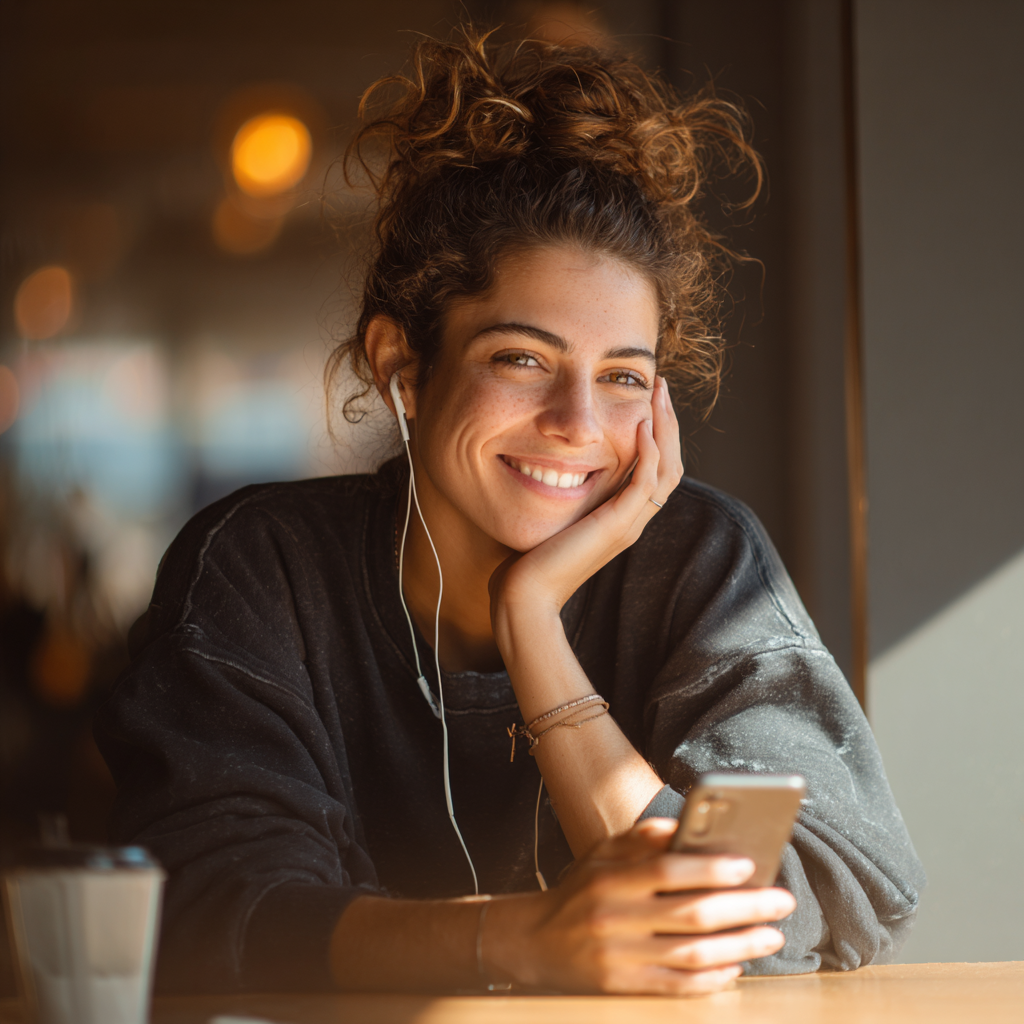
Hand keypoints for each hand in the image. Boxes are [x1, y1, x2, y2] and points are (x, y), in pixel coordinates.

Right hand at [487, 818, 794, 994]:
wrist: (532, 942)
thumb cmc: (578, 892)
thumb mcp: (600, 855)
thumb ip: (639, 839)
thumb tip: (683, 826)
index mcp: (610, 879)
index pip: (668, 870)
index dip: (711, 868)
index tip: (749, 865)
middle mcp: (614, 918)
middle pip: (691, 914)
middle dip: (744, 908)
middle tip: (781, 901)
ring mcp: (619, 957)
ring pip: (693, 953)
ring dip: (740, 945)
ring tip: (772, 936)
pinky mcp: (622, 987)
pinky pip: (677, 985)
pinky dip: (712, 978)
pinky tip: (736, 966)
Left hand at [489, 376, 683, 627]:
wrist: (524, 596)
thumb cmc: (527, 560)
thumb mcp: (550, 515)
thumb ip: (561, 492)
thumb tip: (549, 464)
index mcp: (620, 517)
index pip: (656, 469)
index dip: (657, 433)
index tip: (646, 399)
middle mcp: (631, 520)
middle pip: (671, 464)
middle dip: (668, 422)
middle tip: (661, 387)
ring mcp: (628, 525)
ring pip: (668, 469)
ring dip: (665, 427)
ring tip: (657, 393)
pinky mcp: (617, 526)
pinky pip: (646, 483)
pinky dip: (648, 452)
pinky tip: (640, 425)